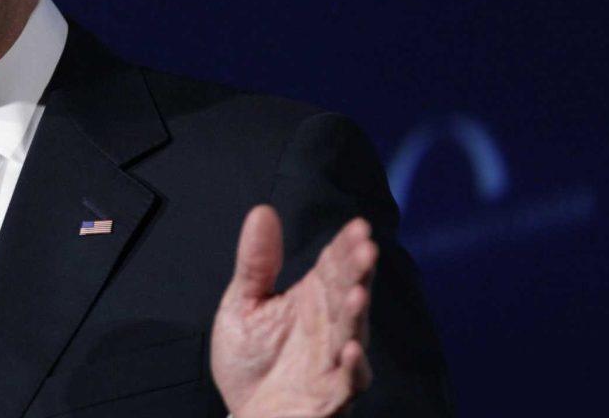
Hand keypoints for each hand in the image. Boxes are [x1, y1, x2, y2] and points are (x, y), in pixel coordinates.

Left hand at [211, 205, 376, 417]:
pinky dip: (352, 368)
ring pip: (352, 335)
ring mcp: (332, 362)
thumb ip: (256, 262)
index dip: (346, 246)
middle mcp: (329, 327)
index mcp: (312, 299)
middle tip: (366, 248)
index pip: (334, 266)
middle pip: (348, 294)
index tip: (358, 225)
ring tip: (356, 293)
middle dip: (358, 272)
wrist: (241, 413)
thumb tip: (262, 211)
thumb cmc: (249, 358)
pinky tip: (350, 349)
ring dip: (357, 315)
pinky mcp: (329, 397)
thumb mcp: (243, 302)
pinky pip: (346, 383)